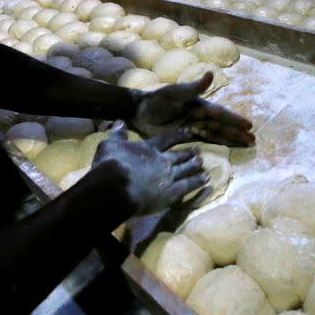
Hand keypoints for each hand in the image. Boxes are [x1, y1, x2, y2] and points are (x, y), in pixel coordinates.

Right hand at [91, 121, 207, 214]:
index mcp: (148, 148)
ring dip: (195, 166)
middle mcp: (161, 161)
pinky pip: (188, 186)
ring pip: (187, 169)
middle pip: (180, 155)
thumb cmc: (109, 165)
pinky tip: (205, 179)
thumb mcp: (110, 144)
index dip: (179, 135)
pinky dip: (197, 181)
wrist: (115, 186)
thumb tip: (119, 121)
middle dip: (189, 153)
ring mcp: (168, 177)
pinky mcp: (170, 193)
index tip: (189, 132)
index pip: (166, 139)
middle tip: (199, 151)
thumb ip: (118, 134)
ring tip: (203, 164)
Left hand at [132, 73, 254, 146]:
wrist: (139, 112)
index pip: (221, 114)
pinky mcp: (185, 136)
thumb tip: (210, 74)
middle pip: (222, 126)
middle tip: (253, 140)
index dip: (234, 120)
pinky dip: (216, 144)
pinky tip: (226, 149)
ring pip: (216, 134)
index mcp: (199, 105)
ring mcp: (193, 127)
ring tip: (246, 145)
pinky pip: (205, 141)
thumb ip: (193, 87)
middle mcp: (199, 116)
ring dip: (230, 139)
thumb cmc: (156, 100)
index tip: (249, 126)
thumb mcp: (174, 93)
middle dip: (237, 133)